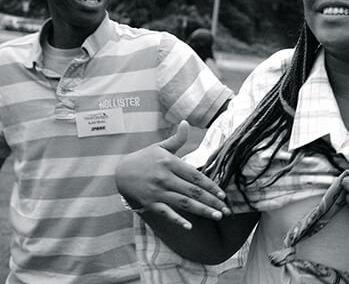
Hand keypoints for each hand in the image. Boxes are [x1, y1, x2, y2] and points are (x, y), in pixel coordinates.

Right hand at [115, 121, 230, 228]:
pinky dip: (177, 220)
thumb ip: (177, 138)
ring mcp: (157, 192)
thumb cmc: (145, 158)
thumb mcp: (160, 147)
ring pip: (183, 203)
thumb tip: (186, 123)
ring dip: (201, 211)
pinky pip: (166, 213)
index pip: (195, 176)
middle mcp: (165, 178)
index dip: (210, 185)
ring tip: (217, 216)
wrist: (120, 172)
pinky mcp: (150, 203)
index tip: (222, 194)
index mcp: (170, 163)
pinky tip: (190, 226)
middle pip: (192, 191)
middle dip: (211, 201)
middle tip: (226, 209)